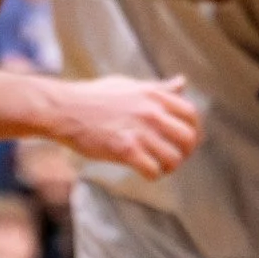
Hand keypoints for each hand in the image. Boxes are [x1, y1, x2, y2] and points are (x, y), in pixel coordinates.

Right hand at [45, 73, 200, 178]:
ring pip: (173, 157)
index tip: (185, 141)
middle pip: (188, 137)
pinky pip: (153, 169)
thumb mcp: (130, 85)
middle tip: (175, 159)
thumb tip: (182, 82)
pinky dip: (153, 175)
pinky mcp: (125, 149)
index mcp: (155, 95)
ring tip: (160, 168)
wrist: (65, 109)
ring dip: (170, 167)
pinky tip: (146, 173)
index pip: (191, 114)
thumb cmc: (95, 97)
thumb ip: (158, 87)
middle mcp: (152, 111)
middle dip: (185, 152)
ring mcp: (139, 130)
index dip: (193, 131)